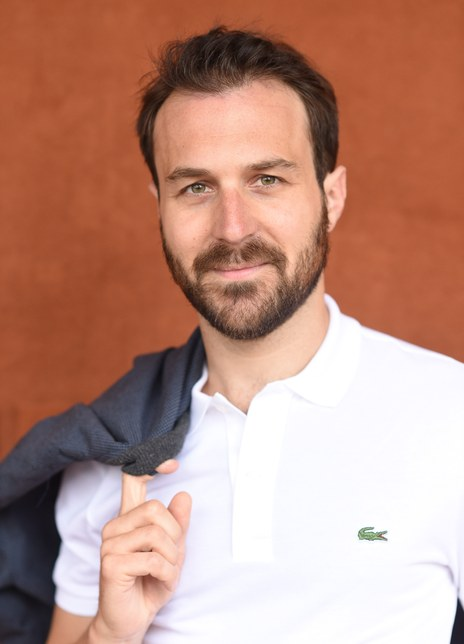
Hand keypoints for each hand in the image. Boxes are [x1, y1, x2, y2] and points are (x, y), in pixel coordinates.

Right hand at [88, 460, 191, 643]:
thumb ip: (177, 524)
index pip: (132, 481)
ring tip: (166, 573)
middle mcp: (115, 526)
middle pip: (155, 509)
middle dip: (175, 536)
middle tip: (172, 558)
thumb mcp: (172, 551)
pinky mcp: (110, 564)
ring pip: (156, 534)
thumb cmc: (151, 582)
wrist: (132, 620)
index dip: (148, 465)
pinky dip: (167, 574)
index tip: (171, 462)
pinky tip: (160, 582)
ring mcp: (109, 544)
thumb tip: (184, 495)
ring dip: (172, 559)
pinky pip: (153, 559)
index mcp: (129, 518)